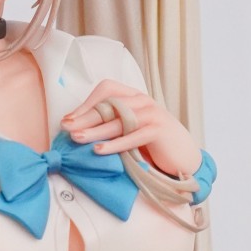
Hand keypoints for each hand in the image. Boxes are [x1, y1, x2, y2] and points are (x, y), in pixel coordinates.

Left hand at [61, 81, 199, 178]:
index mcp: (134, 97)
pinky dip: (115, 144)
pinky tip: (99, 150)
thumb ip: (109, 126)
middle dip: (86, 117)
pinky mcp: (159, 130)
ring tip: (78, 138)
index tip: (68, 119)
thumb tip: (77, 128)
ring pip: (119, 119)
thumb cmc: (152, 148)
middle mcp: (143, 101)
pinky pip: (133, 135)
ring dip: (96, 130)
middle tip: (67, 128)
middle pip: (109, 104)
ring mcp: (153, 114)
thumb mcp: (128, 133)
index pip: (107, 90)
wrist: (183, 160)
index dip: (86, 103)